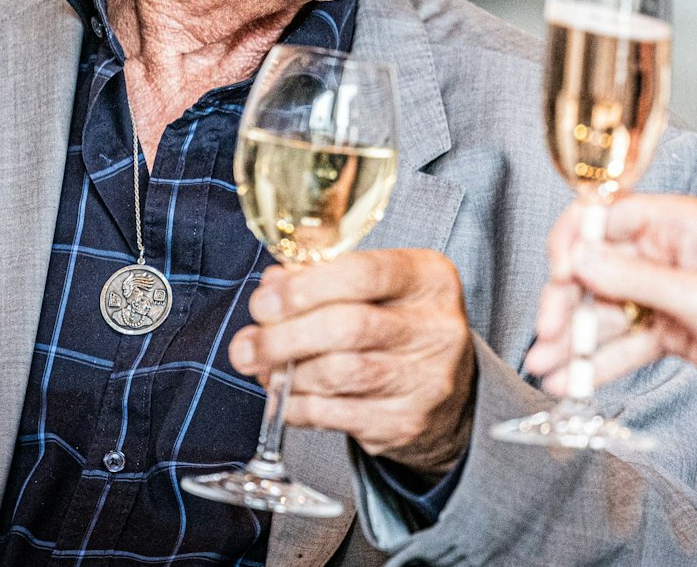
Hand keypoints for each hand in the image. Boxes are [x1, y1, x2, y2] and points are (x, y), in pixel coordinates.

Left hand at [229, 248, 474, 474]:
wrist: (448, 393)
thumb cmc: (400, 327)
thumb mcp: (380, 288)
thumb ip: (326, 278)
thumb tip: (273, 286)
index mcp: (428, 279)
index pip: (363, 273)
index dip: (305, 287)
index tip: (265, 300)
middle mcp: (435, 328)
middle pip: (347, 328)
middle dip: (284, 336)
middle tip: (247, 344)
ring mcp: (424, 380)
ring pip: (337, 374)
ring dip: (286, 372)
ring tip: (262, 366)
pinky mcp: (404, 422)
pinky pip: (332, 414)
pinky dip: (295, 405)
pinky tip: (282, 394)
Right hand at [523, 194, 696, 472]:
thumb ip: (634, 279)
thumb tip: (579, 257)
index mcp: (677, 223)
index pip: (604, 217)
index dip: (572, 243)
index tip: (557, 274)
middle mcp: (664, 253)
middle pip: (594, 270)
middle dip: (565, 303)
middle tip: (547, 335)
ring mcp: (663, 294)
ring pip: (602, 312)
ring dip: (573, 341)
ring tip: (548, 369)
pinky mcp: (667, 330)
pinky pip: (621, 343)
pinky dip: (596, 363)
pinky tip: (572, 380)